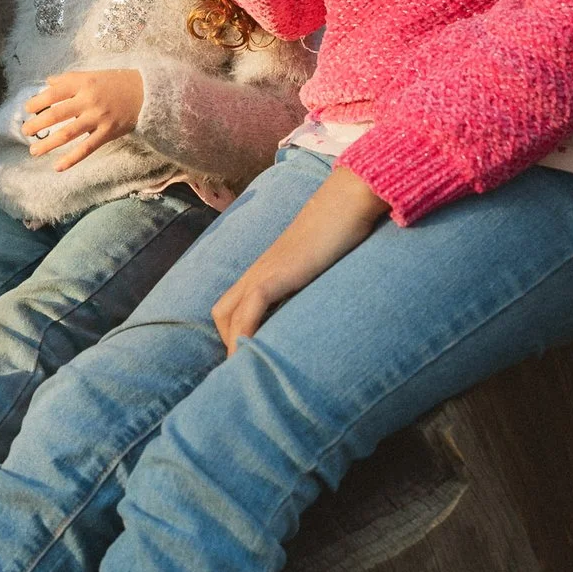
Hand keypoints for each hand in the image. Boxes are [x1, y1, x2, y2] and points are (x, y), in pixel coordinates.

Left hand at [24, 68, 143, 168]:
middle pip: (57, 114)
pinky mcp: (107, 133)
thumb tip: (47, 83)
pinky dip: (72, 159)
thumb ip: (69, 79)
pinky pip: (86, 148)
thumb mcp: (92, 75)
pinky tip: (58, 167)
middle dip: (38, 124)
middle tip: (24, 131)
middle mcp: (88, 100)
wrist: (146, 93)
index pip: (54, 93)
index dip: (37, 102)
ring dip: (48, 143)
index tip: (27, 109)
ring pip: (68, 133)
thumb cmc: (116, 83)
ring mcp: (98, 118)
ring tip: (34, 150)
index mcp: (83, 83)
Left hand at [210, 166, 388, 354]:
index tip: (252, 358)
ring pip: (228, 312)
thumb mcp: (325, 261)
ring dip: (233, 344)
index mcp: (269, 268)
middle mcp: (260, 269)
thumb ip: (314, 276)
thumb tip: (321, 296)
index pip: (232, 305)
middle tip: (250, 368)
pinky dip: (245, 333)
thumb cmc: (344, 226)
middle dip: (229, 342)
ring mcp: (267, 269)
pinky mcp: (279, 272)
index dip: (236, 332)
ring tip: (247, 373)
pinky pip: (250, 307)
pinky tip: (253, 354)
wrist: (350, 198)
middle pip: (222, 311)